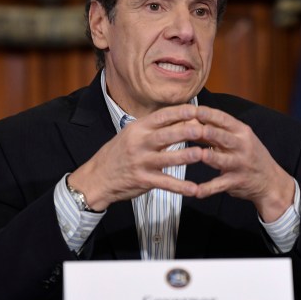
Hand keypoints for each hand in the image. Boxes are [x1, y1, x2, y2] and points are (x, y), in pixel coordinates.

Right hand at [68, 104, 205, 210]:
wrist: (96, 178)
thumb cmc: (118, 154)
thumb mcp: (132, 134)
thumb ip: (154, 128)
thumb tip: (181, 119)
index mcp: (138, 128)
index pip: (162, 116)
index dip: (180, 112)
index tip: (197, 110)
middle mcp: (139, 143)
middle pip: (166, 135)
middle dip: (186, 131)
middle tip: (204, 129)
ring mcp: (141, 162)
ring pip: (167, 158)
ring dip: (186, 157)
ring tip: (202, 154)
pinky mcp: (143, 180)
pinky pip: (165, 183)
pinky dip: (180, 187)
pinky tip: (194, 189)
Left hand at [194, 106, 294, 221]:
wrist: (270, 181)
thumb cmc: (249, 154)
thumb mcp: (238, 138)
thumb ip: (215, 130)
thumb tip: (190, 118)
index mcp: (241, 132)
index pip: (224, 119)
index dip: (208, 114)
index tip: (193, 109)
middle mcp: (242, 146)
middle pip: (224, 137)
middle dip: (209, 132)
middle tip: (194, 128)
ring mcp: (240, 165)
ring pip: (223, 160)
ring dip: (212, 158)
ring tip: (201, 155)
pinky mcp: (236, 182)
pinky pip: (221, 185)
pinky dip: (208, 189)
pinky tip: (196, 192)